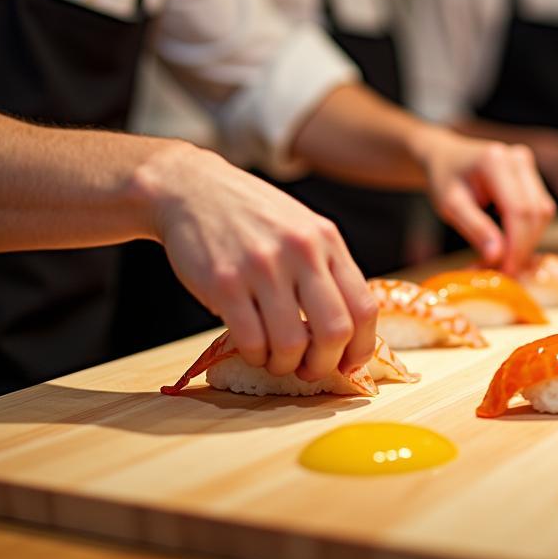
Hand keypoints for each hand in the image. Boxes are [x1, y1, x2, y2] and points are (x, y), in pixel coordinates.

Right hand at [135, 143, 376, 381]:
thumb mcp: (302, 227)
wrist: (193, 189)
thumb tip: (348, 331)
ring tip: (276, 358)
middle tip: (309, 369)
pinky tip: (252, 347)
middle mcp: (300, 251)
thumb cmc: (252, 215)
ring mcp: (262, 267)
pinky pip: (251, 341)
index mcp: (326, 240)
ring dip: (285, 365)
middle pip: (334, 331)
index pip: (364, 307)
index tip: (348, 363)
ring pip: (291, 345)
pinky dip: (255, 356)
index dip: (361, 348)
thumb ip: (326, 269)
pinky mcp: (224, 283)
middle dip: (325, 364)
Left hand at [415, 131, 554, 273]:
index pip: (518, 210)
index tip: (506, 271)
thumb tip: (497, 257)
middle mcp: (518, 158)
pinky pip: (540, 208)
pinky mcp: (532, 174)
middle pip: (535, 212)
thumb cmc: (444, 179)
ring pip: (543, 212)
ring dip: (528, 240)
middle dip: (523, 247)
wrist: (447, 155)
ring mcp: (528, 164)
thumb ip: (475, 229)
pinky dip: (528, 230)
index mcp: (494, 161)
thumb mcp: (450, 205)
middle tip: (504, 271)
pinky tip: (510, 243)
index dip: (517, 245)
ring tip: (504, 259)